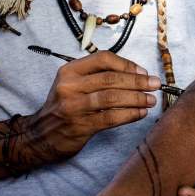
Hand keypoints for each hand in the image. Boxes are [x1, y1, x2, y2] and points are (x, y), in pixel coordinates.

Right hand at [27, 51, 156, 161]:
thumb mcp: (73, 84)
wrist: (40, 136)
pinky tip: (140, 113)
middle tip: (155, 85)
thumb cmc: (65, 107)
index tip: (143, 72)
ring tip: (151, 100)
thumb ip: (98, 76)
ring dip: (137, 98)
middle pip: (111, 79)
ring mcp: (73, 107)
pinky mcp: (80, 126)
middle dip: (138, 81)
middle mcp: (69, 86)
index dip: (127, 64)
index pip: (103, 59)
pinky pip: (111, 118)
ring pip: (112, 98)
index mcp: (69, 71)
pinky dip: (130, 115)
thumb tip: (137, 74)